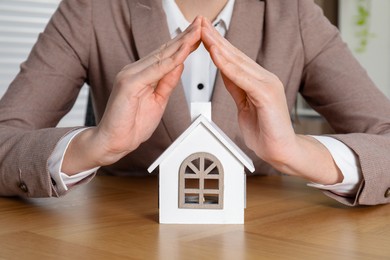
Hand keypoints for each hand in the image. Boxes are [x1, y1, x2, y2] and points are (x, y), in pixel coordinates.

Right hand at [62, 17, 201, 173]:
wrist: (113, 142)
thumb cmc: (132, 124)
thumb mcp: (158, 100)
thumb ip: (167, 82)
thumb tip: (179, 65)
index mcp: (142, 74)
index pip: (166, 55)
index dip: (184, 43)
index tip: (199, 34)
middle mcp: (135, 70)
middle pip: (165, 50)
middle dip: (185, 36)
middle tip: (201, 22)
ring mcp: (130, 75)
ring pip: (161, 56)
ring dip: (181, 43)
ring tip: (197, 31)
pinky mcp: (128, 84)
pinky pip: (154, 71)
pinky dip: (170, 61)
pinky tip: (183, 52)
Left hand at [201, 18, 341, 183]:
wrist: (281, 151)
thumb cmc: (265, 131)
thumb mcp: (245, 105)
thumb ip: (237, 87)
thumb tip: (225, 72)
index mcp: (258, 81)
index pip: (234, 59)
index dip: (218, 45)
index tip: (203, 33)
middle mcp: (264, 78)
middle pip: (235, 55)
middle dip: (216, 39)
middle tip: (201, 23)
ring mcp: (267, 84)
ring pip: (238, 63)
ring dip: (219, 47)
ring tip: (205, 34)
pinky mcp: (267, 94)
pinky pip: (243, 78)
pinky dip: (228, 67)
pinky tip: (217, 56)